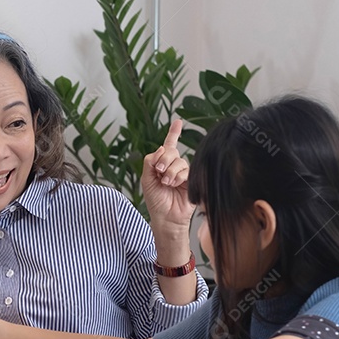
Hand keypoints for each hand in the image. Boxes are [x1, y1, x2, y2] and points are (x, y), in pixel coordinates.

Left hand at [142, 119, 194, 234]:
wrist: (165, 217)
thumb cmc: (155, 200)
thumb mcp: (146, 179)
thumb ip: (150, 162)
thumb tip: (161, 147)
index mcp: (162, 164)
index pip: (168, 145)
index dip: (174, 133)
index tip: (178, 121)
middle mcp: (174, 166)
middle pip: (171, 151)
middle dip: (164, 159)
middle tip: (159, 172)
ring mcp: (183, 173)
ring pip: (179, 160)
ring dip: (170, 171)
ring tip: (166, 183)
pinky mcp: (192, 180)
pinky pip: (186, 170)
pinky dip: (178, 177)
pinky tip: (174, 185)